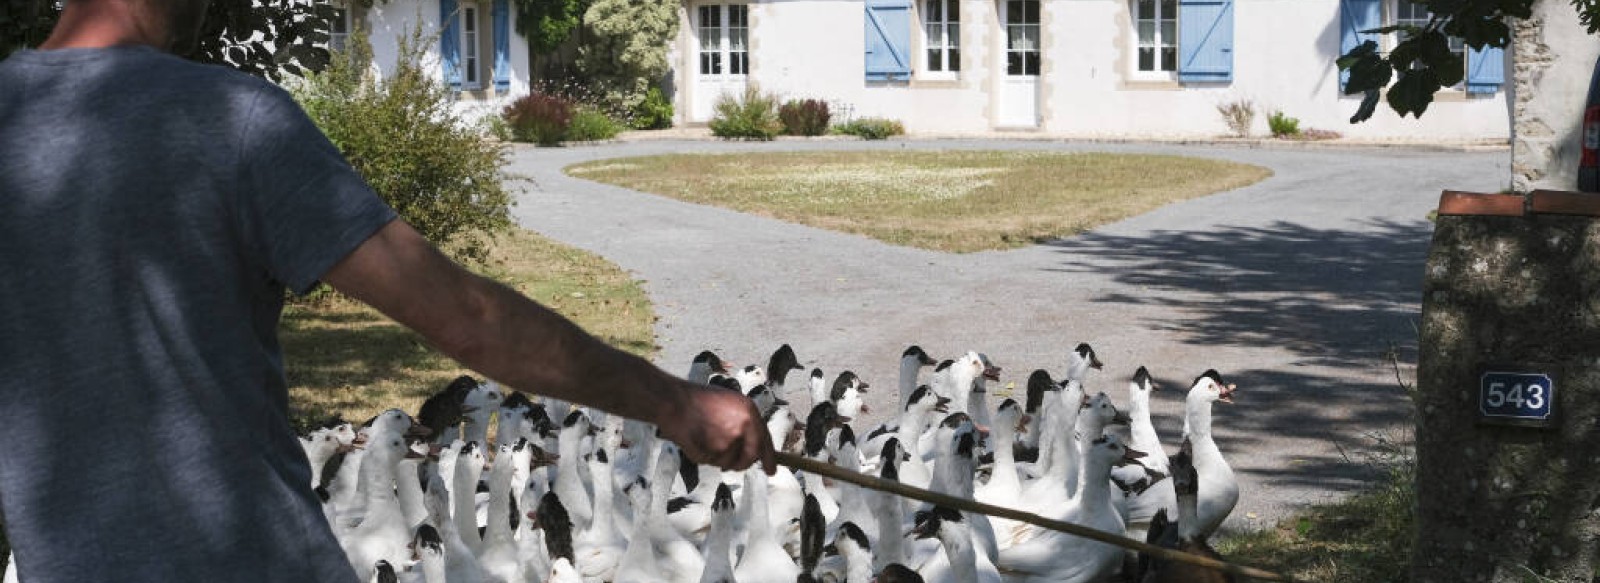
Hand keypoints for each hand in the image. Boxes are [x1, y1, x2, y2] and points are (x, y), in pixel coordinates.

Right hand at [658, 384, 776, 473]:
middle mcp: (744, 426)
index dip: (769, 458)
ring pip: (729, 462)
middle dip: (741, 463)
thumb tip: (752, 443)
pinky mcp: (717, 451)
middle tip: (732, 463)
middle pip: (750, 457)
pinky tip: (696, 440)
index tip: (771, 471)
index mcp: (750, 411)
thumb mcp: (729, 403)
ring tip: (704, 438)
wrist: (675, 402)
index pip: (765, 440)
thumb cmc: (697, 400)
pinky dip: (704, 456)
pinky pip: (713, 462)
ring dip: (717, 457)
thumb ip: (744, 422)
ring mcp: (731, 440)